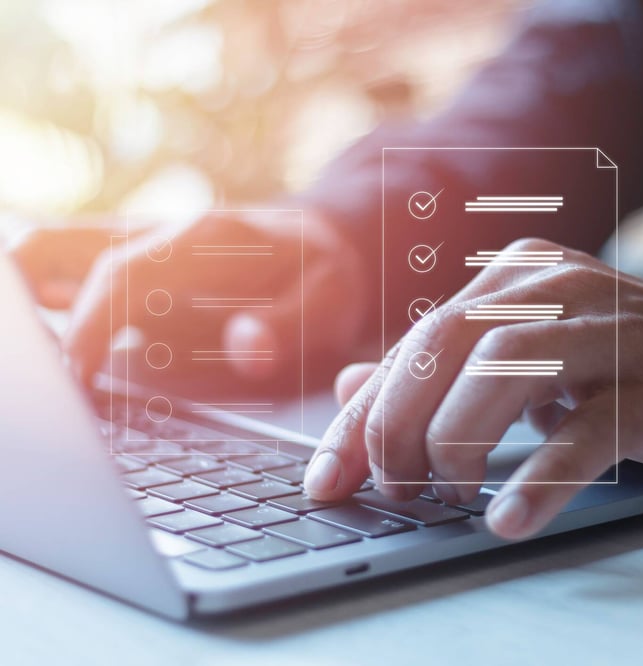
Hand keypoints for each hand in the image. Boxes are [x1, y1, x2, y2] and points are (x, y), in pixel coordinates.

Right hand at [10, 207, 369, 390]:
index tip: (72, 376)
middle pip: (59, 250)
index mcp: (203, 239)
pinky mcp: (138, 271)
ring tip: (42, 369)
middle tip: (38, 375)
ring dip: (31, 299)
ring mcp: (142, 251)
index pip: (122, 274)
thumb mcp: (330, 300)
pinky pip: (76, 276)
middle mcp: (160, 236)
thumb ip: (289, 325)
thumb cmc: (327, 273)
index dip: (87, 325)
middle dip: (28, 305)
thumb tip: (244, 351)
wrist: (328, 238)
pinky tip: (68, 357)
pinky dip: (54, 307)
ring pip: (56, 254)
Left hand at [303, 238, 642, 538]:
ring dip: (455, 442)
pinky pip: (587, 431)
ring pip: (506, 372)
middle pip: (447, 345)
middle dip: (395, 426)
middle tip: (388, 489)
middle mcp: (562, 288)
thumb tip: (358, 385)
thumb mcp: (538, 361)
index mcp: (523, 277)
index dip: (363, 413)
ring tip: (446, 496)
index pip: (419, 341)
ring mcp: (615, 330)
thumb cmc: (638, 370)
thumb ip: (451, 368)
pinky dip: (540, 478)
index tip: (327, 477)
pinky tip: (509, 519)